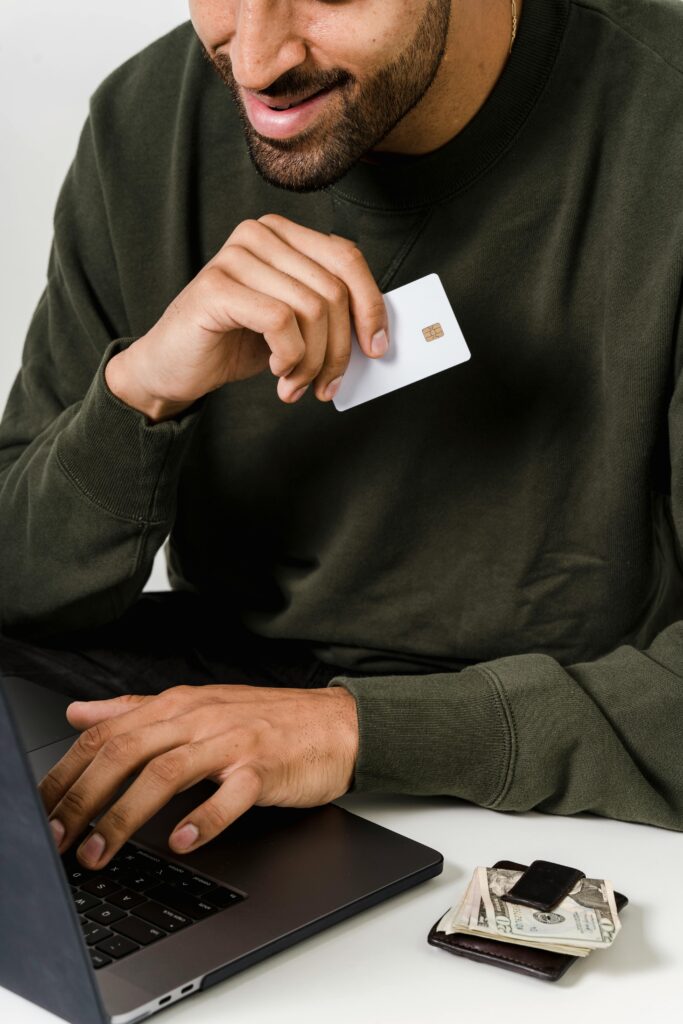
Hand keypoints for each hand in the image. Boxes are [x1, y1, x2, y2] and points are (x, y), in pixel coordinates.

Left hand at [39, 683, 358, 867]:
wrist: (336, 725)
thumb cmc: (266, 721)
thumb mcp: (196, 707)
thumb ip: (136, 711)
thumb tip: (80, 713)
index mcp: (178, 705)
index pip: (107, 733)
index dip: (68, 772)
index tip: (41, 810)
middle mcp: (199, 718)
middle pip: (126, 752)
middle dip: (83, 798)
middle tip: (57, 839)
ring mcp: (232, 742)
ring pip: (166, 772)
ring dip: (126, 816)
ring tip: (99, 853)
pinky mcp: (264, 768)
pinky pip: (230, 795)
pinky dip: (202, 820)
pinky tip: (180, 842)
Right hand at [105, 213, 389, 420]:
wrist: (171, 368)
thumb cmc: (233, 344)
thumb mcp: (293, 326)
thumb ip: (329, 316)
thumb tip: (378, 335)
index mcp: (283, 235)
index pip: (347, 259)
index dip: (371, 306)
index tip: (377, 349)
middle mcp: (260, 235)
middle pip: (333, 290)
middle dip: (339, 350)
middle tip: (327, 386)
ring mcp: (235, 256)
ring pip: (311, 309)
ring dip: (312, 362)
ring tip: (296, 385)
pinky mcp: (217, 287)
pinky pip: (281, 322)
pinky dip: (289, 358)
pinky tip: (277, 374)